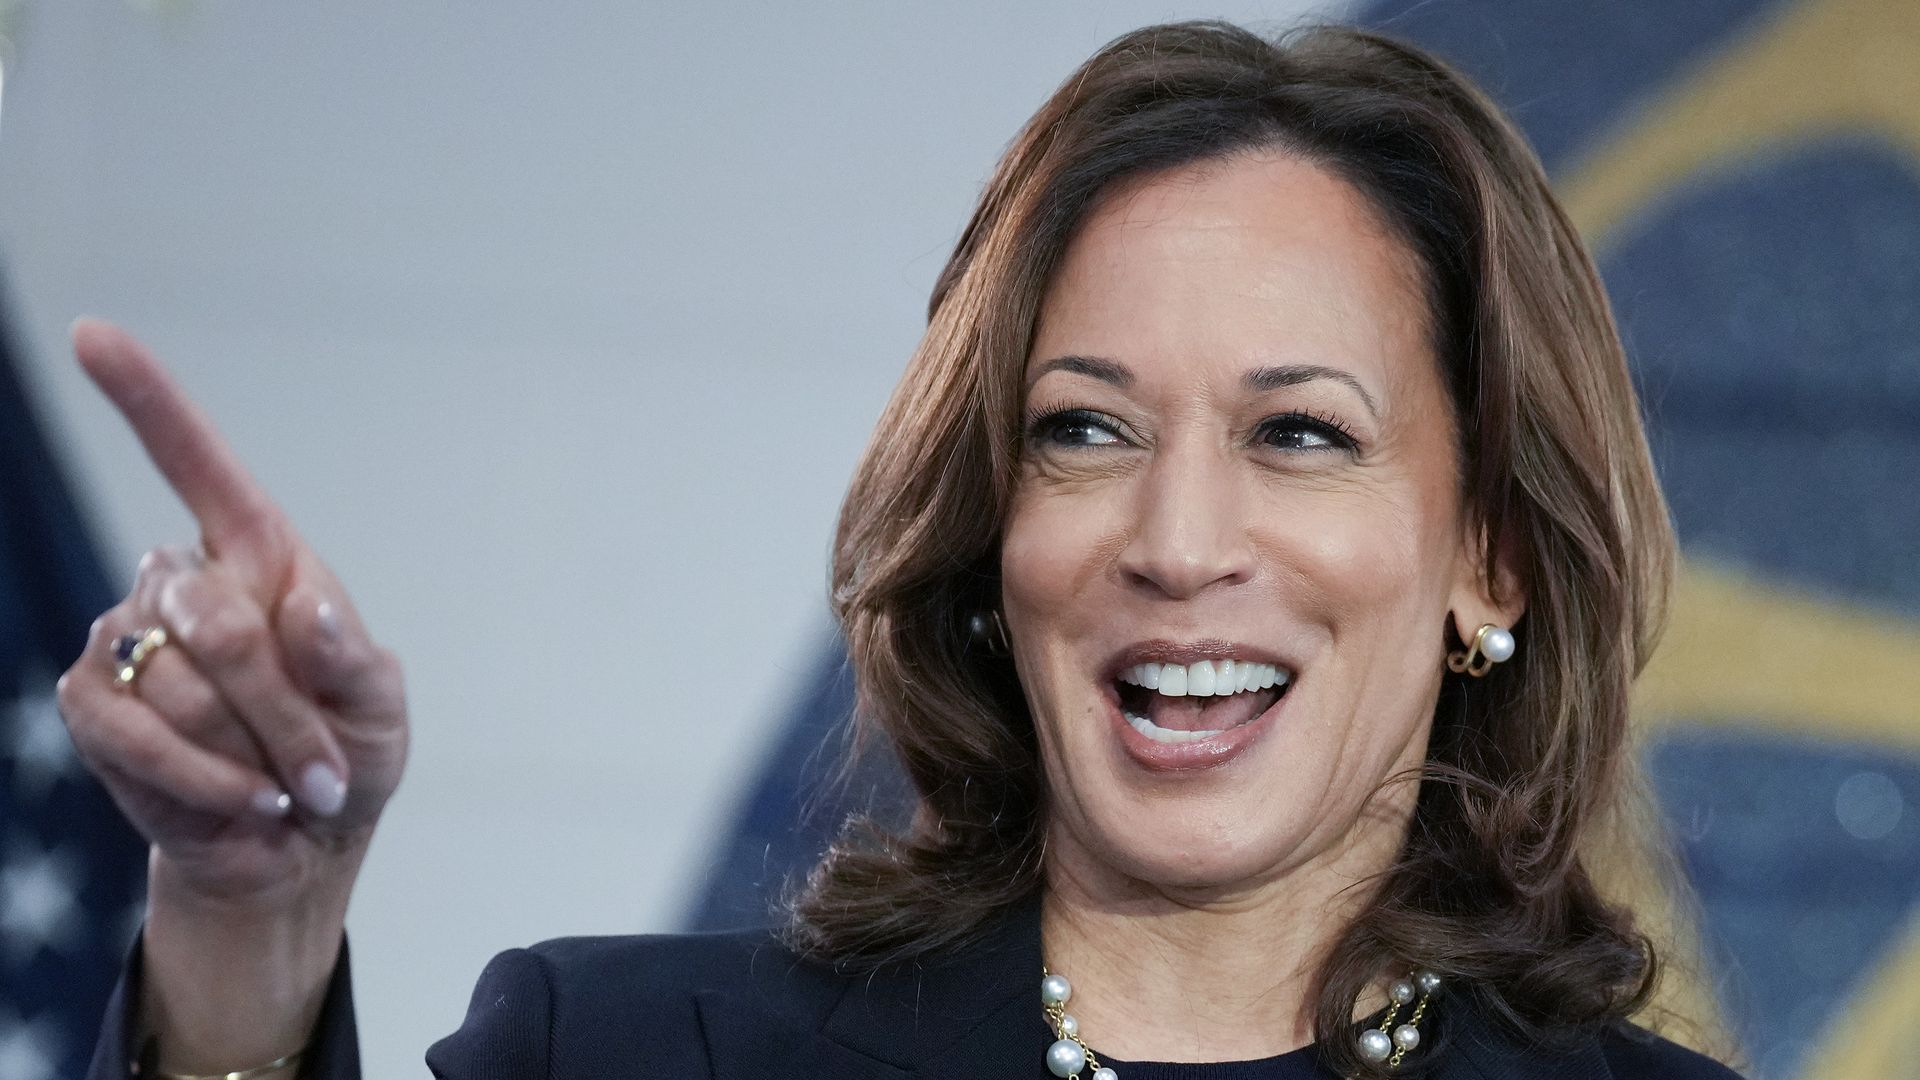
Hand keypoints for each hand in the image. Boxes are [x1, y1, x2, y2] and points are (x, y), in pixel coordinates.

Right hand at [56, 319, 407, 906]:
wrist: (297, 842)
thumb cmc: (343, 755)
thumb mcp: (379, 708)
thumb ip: (355, 661)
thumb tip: (312, 613)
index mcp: (259, 556)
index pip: (194, 461)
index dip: (144, 398)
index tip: (91, 333)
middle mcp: (183, 583)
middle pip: (212, 616)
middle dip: (279, 707)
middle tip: (320, 768)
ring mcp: (127, 641)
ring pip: (174, 684)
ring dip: (247, 753)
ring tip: (282, 785)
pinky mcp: (92, 708)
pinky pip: (131, 735)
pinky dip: (199, 781)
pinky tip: (239, 802)